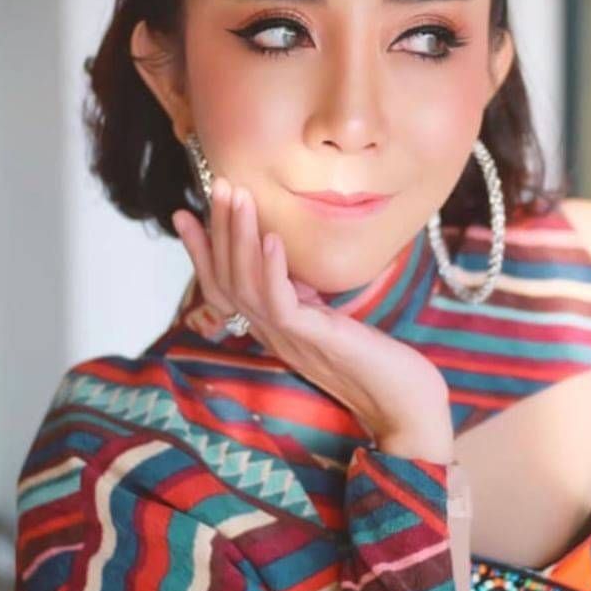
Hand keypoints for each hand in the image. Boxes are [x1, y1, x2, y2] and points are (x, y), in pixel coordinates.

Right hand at [171, 177, 453, 461]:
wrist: (407, 405)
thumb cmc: (378, 361)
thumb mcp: (330, 319)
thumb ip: (304, 296)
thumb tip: (283, 258)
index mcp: (272, 330)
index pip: (223, 289)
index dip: (201, 252)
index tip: (184, 213)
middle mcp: (272, 336)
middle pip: (226, 281)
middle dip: (216, 230)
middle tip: (214, 186)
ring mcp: (290, 340)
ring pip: (246, 286)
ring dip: (238, 237)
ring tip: (237, 196)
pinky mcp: (314, 341)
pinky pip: (280, 303)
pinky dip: (272, 268)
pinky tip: (272, 237)